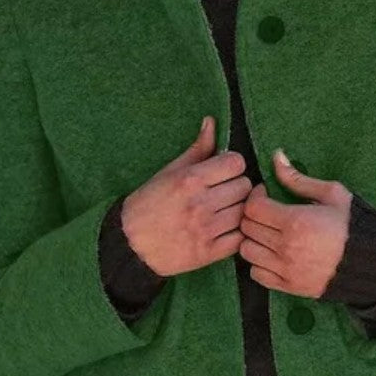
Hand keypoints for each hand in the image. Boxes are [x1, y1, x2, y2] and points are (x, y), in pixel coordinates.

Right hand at [120, 116, 252, 276]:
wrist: (130, 244)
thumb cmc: (148, 204)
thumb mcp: (169, 172)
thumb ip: (197, 149)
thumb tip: (212, 122)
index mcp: (190, 180)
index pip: (236, 163)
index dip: (232, 166)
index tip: (224, 172)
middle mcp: (200, 204)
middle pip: (244, 186)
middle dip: (237, 187)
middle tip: (224, 193)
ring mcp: (206, 230)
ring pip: (245, 212)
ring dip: (238, 210)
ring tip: (225, 211)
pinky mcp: (209, 252)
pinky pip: (240, 238)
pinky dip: (237, 234)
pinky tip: (225, 230)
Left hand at [238, 149, 352, 297]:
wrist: (369, 263)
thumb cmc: (352, 225)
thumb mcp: (332, 194)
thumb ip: (298, 178)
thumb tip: (276, 157)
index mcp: (295, 221)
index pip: (253, 207)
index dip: (255, 197)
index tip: (266, 195)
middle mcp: (285, 247)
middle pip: (247, 228)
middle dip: (253, 216)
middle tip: (267, 213)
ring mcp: (285, 269)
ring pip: (246, 251)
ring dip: (253, 240)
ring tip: (268, 234)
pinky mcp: (287, 286)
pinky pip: (256, 274)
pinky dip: (258, 263)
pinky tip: (272, 254)